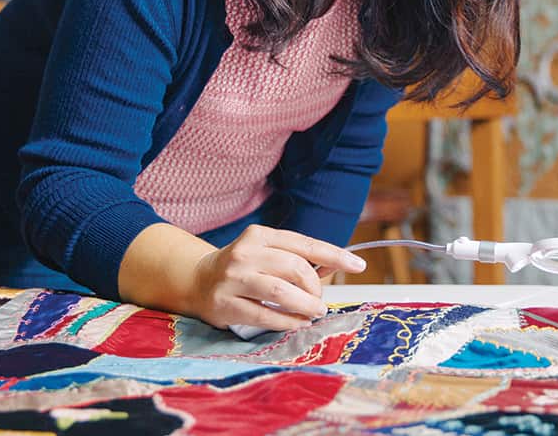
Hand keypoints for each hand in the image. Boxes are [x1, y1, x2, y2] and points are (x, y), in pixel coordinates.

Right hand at [189, 225, 365, 330]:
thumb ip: (301, 259)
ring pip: (281, 292)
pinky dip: (288, 321)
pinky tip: (298, 322)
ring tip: (315, 312)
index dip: (334, 255)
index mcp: (259, 235)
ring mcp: (233, 278)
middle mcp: (245, 252)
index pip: (304, 244)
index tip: (359, 265)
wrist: (198, 280)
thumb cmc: (244, 267)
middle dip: (316, 287)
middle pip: (295, 268)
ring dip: (306, 305)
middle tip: (320, 300)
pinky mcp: (225, 304)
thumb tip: (338, 265)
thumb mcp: (269, 254)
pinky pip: (265, 315)